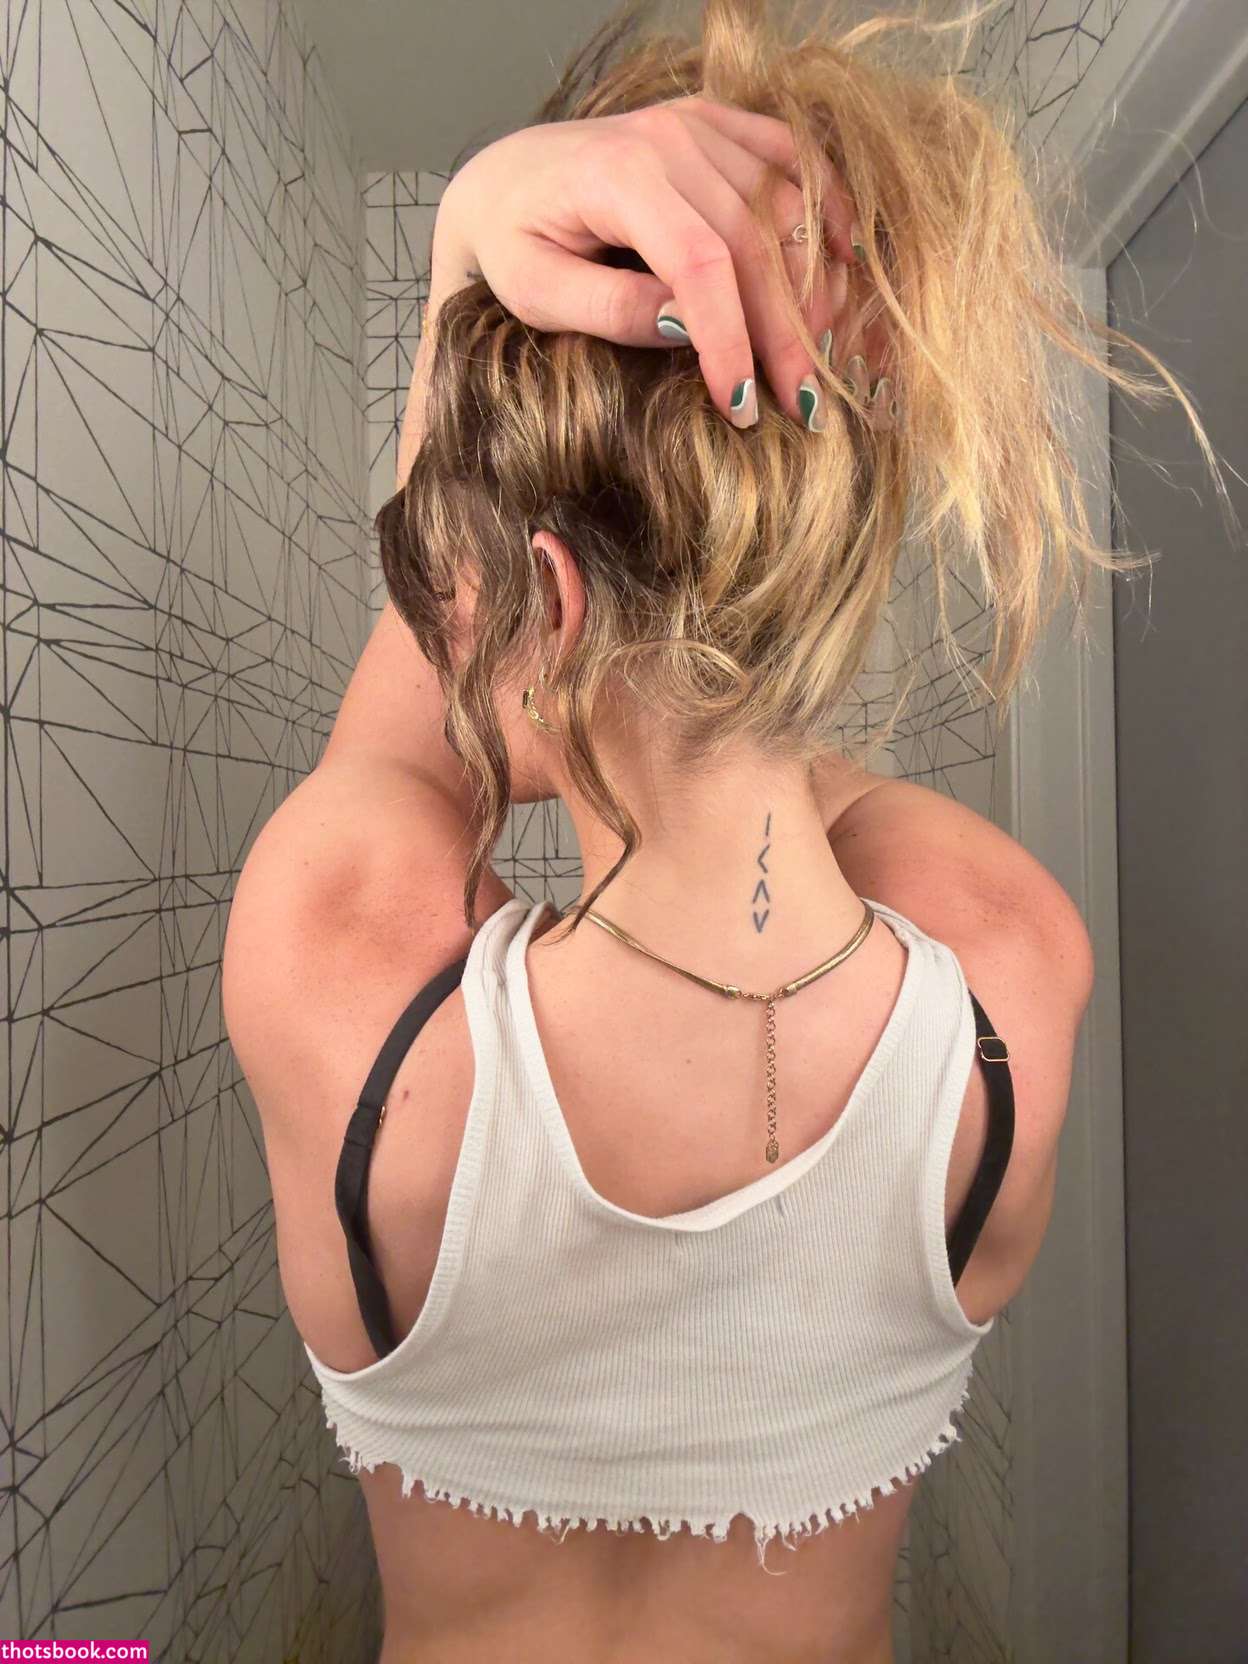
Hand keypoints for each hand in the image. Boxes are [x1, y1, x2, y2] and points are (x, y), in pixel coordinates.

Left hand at [430, 96, 888, 428]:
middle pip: (756, 240)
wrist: (500, 180)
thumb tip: (683, 328)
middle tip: (803, 405)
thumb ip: (608, 309)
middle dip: (784, 332)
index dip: (732, 340)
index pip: (702, 264)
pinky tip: (845, 265)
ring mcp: (698, 123)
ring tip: (818, 356)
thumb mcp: (536, 292)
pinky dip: (826, 208)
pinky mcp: (716, 123)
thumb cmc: (512, 245)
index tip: (745, 408)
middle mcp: (669, 137)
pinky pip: (791, 157)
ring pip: (785, 204)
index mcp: (620, 175)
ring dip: (813, 283)